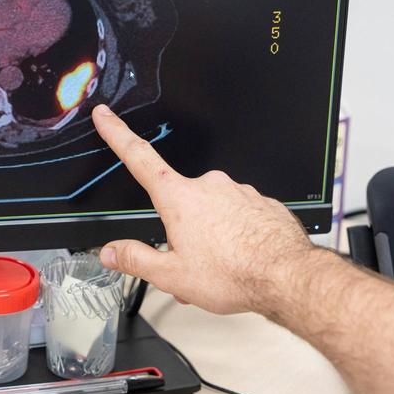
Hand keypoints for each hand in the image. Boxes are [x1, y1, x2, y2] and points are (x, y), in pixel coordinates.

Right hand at [92, 104, 317, 314]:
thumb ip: (136, 259)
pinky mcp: (262, 202)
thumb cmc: (235, 274)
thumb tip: (112, 251)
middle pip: (180, 205)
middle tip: (190, 266)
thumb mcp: (172, 275)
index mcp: (180, 198)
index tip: (106, 116)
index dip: (118, 135)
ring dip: (210, 239)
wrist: (287, 277)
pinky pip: (239, 217)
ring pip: (212, 215)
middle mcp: (210, 186)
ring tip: (221, 269)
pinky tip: (242, 260)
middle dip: (180, 233)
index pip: (139, 158)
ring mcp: (239, 191)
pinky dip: (236, 238)